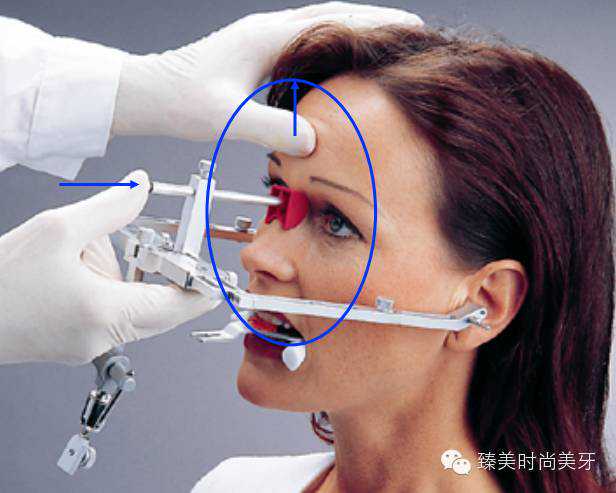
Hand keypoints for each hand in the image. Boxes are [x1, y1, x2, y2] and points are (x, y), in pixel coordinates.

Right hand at [0, 170, 220, 365]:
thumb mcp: (58, 229)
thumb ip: (110, 208)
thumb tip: (140, 186)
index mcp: (107, 314)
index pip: (178, 305)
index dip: (203, 288)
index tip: (219, 276)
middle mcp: (104, 337)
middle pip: (162, 308)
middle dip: (168, 277)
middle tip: (166, 249)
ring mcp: (90, 344)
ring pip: (138, 310)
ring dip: (135, 280)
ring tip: (94, 252)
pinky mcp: (78, 342)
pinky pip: (114, 314)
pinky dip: (115, 289)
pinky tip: (85, 267)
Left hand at [111, 2, 422, 155]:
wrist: (150, 93)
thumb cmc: (181, 100)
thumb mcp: (227, 118)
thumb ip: (270, 129)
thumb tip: (313, 141)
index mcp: (267, 37)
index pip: (333, 22)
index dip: (374, 23)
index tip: (409, 25)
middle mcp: (269, 31)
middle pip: (333, 16)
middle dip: (374, 22)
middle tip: (410, 30)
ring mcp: (264, 40)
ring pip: (321, 27)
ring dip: (355, 31)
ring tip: (387, 43)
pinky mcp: (259, 53)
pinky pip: (306, 44)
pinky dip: (332, 48)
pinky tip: (341, 64)